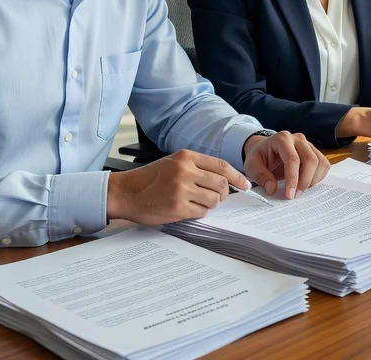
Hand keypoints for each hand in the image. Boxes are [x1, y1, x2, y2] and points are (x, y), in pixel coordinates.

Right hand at [106, 149, 248, 224]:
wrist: (124, 193)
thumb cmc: (149, 180)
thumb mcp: (173, 163)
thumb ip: (196, 168)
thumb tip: (224, 181)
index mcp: (186, 157)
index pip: (222, 166)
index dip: (238, 177)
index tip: (246, 185)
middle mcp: (185, 170)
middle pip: (222, 184)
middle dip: (223, 194)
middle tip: (216, 198)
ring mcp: (182, 189)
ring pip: (213, 200)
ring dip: (209, 204)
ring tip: (194, 203)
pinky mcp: (177, 206)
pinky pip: (201, 212)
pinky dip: (198, 213)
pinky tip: (185, 209)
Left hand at [244, 131, 328, 199]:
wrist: (266, 150)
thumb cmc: (260, 157)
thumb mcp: (252, 166)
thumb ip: (261, 176)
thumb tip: (272, 188)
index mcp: (282, 139)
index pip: (293, 159)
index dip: (293, 179)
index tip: (289, 195)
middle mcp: (298, 139)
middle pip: (310, 160)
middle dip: (304, 181)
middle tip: (295, 195)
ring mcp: (309, 144)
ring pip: (320, 162)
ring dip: (313, 180)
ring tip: (300, 190)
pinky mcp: (315, 152)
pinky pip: (324, 165)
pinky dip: (318, 177)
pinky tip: (306, 183)